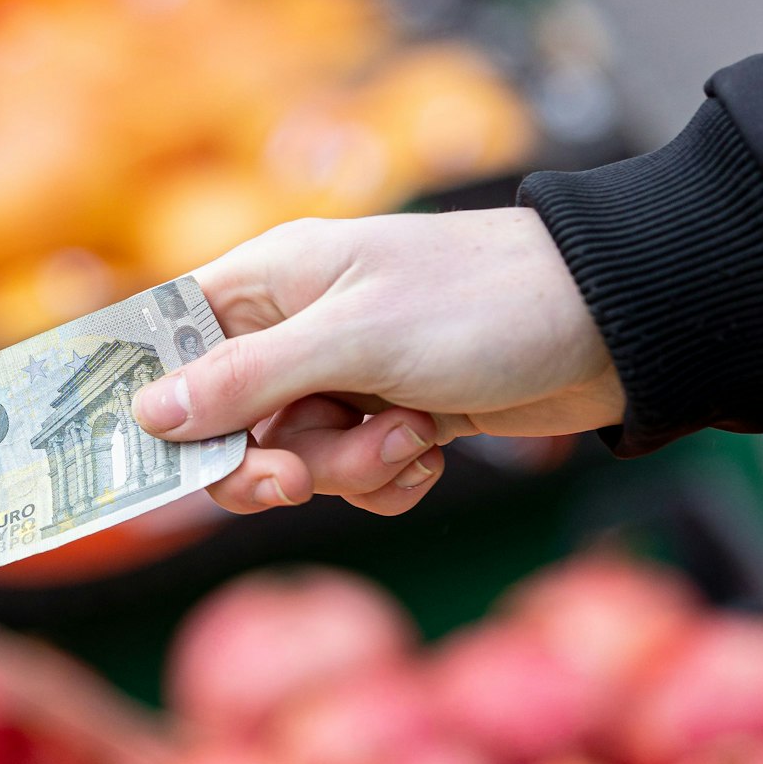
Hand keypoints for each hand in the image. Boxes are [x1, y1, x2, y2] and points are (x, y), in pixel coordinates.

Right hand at [132, 208, 621, 514]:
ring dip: (349, 468)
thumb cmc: (484, 302)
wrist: (617, 328)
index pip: (171, 339)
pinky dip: (389, 480)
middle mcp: (300, 328)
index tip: (145, 457)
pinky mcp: (399, 418)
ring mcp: (349, 377)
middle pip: (227, 424)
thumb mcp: (355, 338)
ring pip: (297, 459)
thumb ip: (246, 380)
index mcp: (272, 281)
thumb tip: (148, 413)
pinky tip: (434, 453)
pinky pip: (356, 477)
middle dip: (268, 462)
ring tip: (410, 436)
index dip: (152, 398)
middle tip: (295, 482)